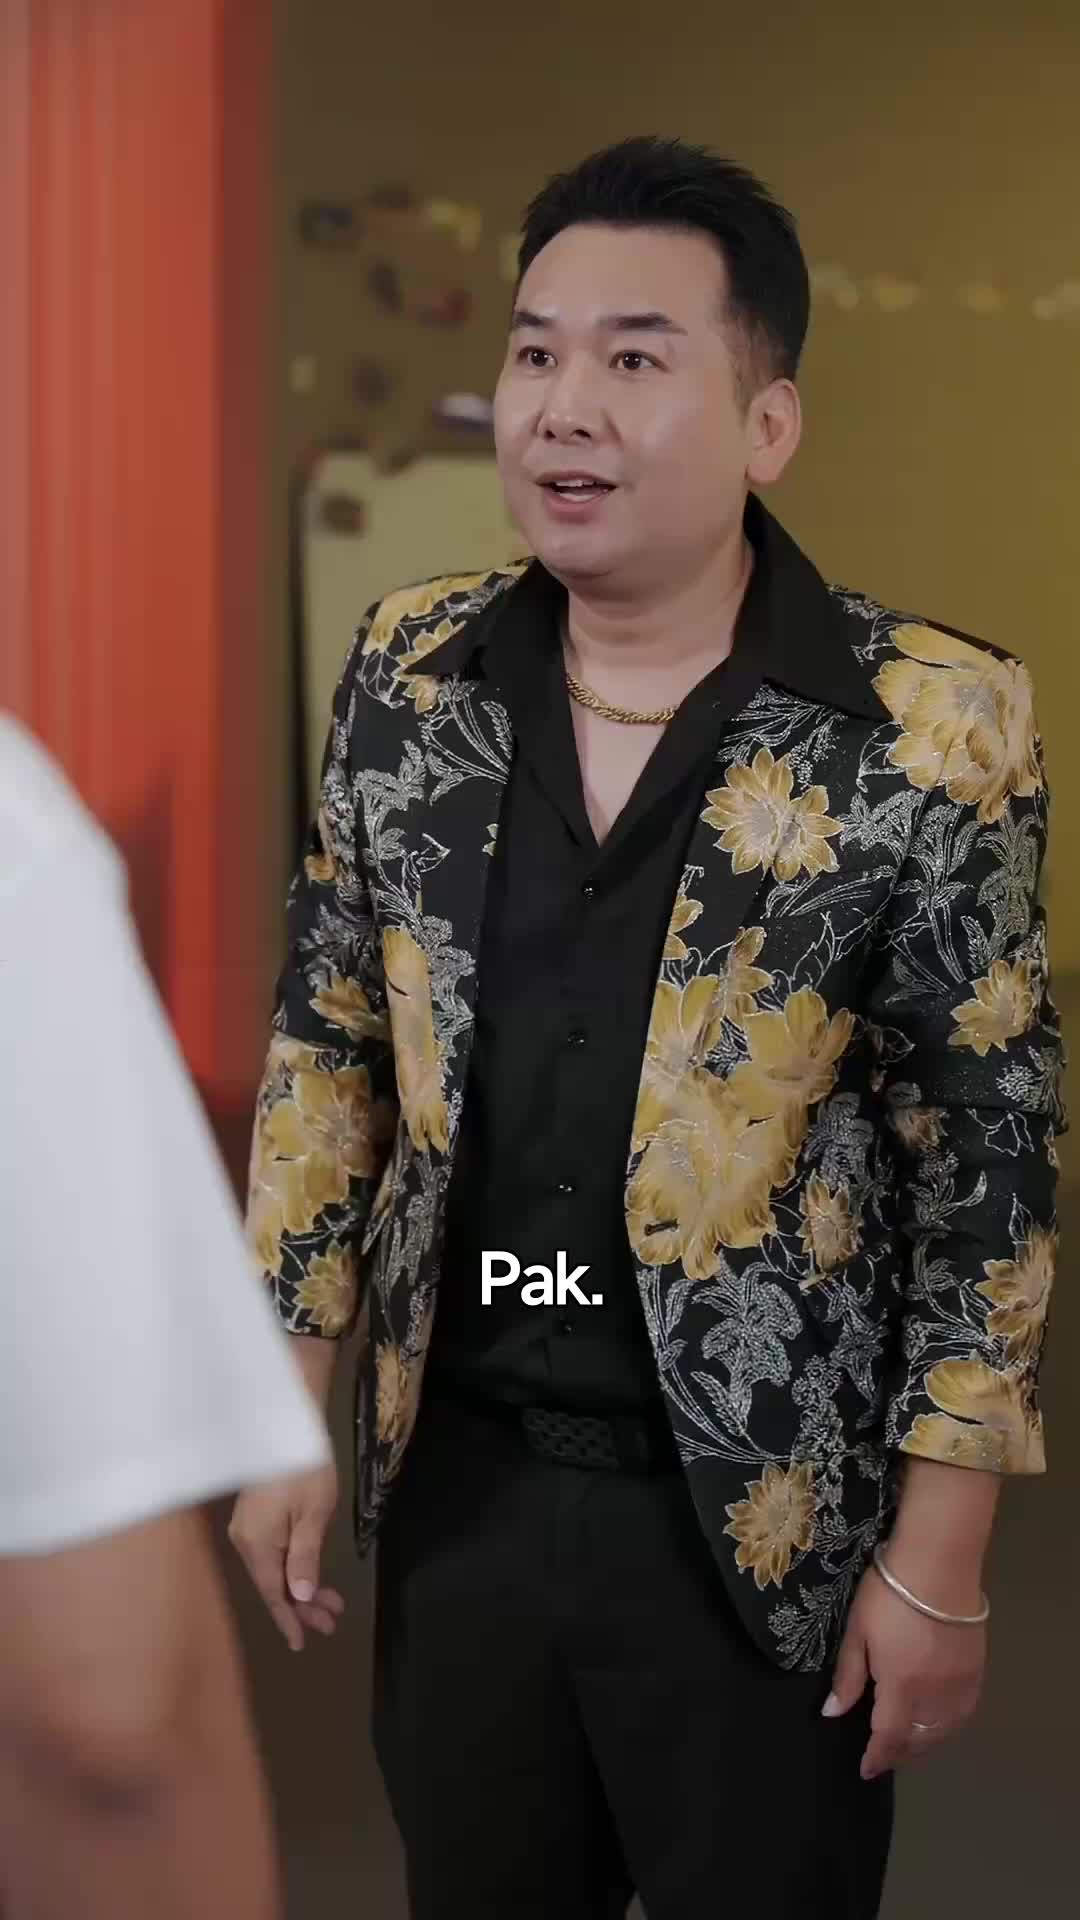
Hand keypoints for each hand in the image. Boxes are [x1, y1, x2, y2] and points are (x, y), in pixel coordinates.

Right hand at [228, 1463, 343, 1651]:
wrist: (286, 1426)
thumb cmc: (304, 1468)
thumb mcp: (313, 1515)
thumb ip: (304, 1558)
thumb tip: (298, 1596)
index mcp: (256, 1543)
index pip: (271, 1592)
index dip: (288, 1619)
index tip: (301, 1644)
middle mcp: (246, 1540)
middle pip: (274, 1583)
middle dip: (303, 1604)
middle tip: (332, 1621)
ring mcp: (249, 1528)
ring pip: (275, 1568)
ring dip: (302, 1586)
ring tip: (332, 1602)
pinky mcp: (257, 1516)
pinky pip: (274, 1552)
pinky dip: (294, 1566)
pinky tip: (312, 1574)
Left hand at [823, 1560, 986, 1779]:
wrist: (940, 1563)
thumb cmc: (890, 1592)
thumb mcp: (858, 1630)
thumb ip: (848, 1676)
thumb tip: (832, 1713)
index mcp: (901, 1687)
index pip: (888, 1738)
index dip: (877, 1757)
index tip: (866, 1770)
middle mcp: (934, 1695)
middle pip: (919, 1739)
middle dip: (900, 1753)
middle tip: (884, 1758)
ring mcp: (960, 1685)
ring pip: (943, 1731)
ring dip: (924, 1744)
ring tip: (908, 1746)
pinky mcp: (976, 1671)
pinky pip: (962, 1714)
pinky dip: (947, 1727)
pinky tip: (937, 1723)